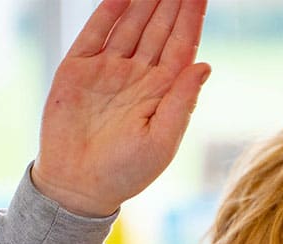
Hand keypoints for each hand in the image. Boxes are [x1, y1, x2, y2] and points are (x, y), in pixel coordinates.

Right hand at [32, 0, 209, 216]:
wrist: (78, 185)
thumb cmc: (125, 173)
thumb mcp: (161, 141)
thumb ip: (182, 102)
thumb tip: (205, 66)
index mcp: (162, 95)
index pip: (181, 47)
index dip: (191, 19)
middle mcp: (138, 77)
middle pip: (158, 28)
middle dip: (172, 1)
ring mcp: (108, 69)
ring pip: (131, 23)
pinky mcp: (78, 67)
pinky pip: (96, 31)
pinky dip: (109, 9)